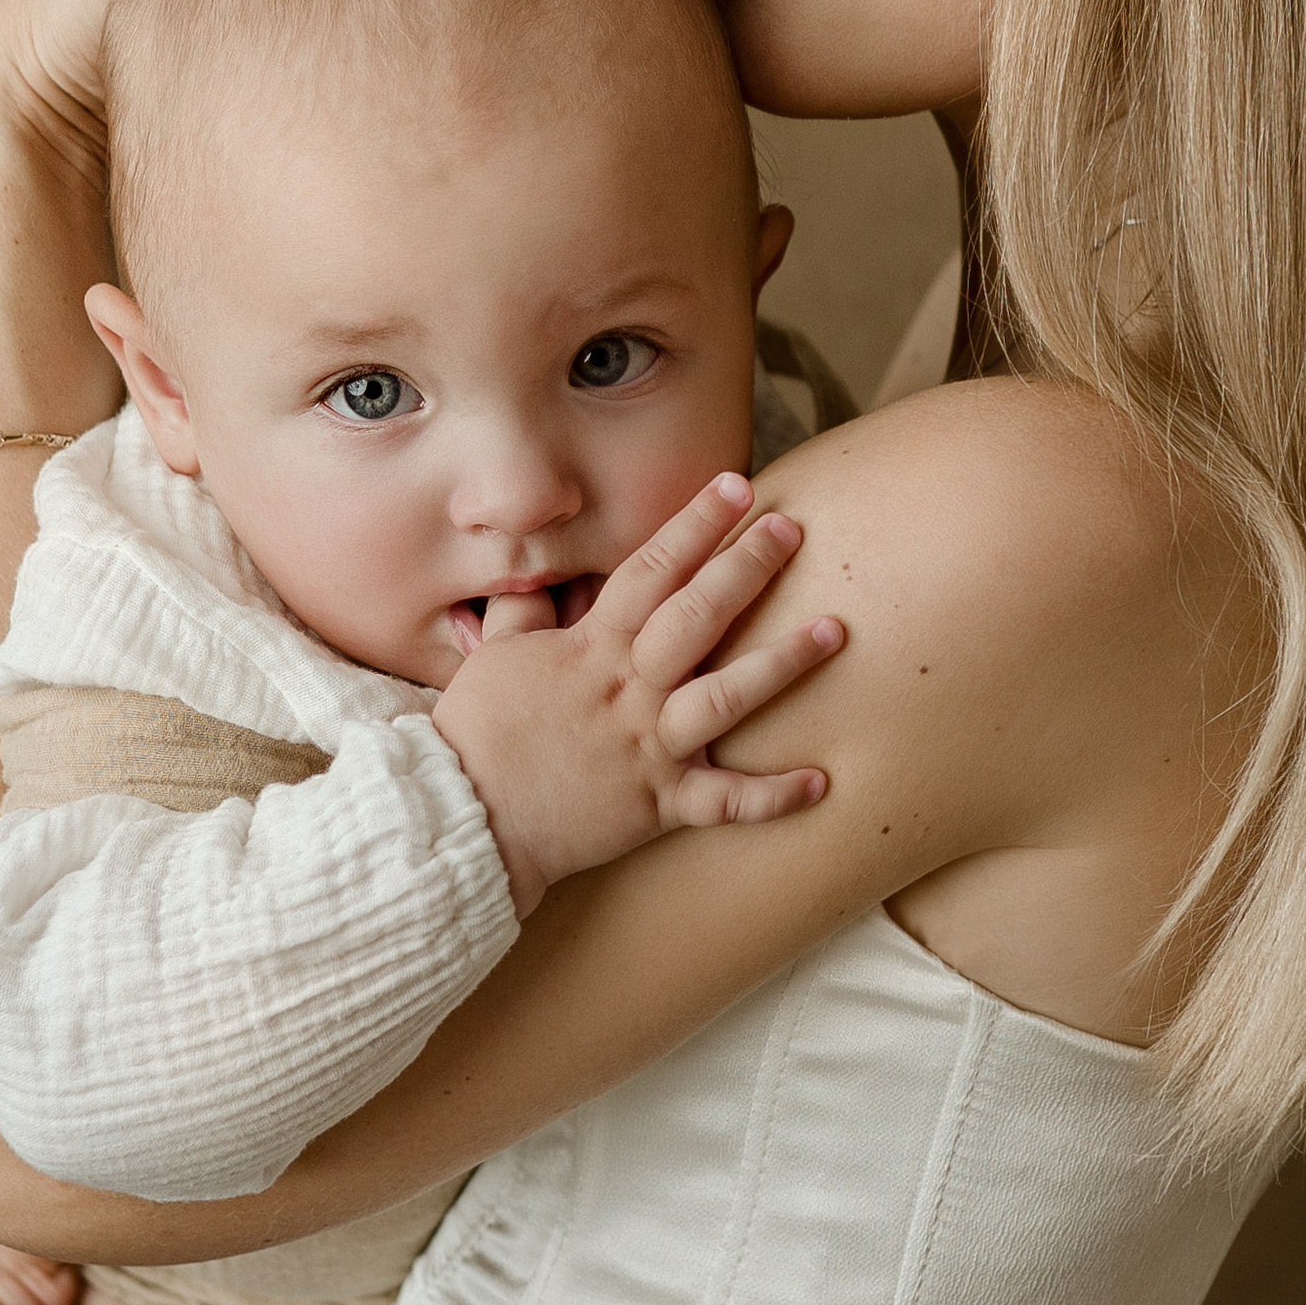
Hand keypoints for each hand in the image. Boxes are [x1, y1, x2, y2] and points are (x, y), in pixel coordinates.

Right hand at [428, 473, 845, 913]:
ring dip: (783, 663)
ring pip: (726, 698)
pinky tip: (822, 780)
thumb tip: (539, 576)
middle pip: (697, 616)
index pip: (650, 571)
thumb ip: (525, 613)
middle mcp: (628, 689)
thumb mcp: (495, 658)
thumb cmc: (478, 735)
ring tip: (835, 629)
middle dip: (746, 568)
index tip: (735, 487)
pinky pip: (725, 802)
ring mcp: (648, 746)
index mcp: (592, 648)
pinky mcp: (660, 803)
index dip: (694, 525)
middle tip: (791, 528)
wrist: (469, 818)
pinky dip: (773, 796)